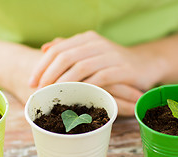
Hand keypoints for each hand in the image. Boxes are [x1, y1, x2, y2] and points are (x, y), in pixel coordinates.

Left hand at [29, 31, 166, 115]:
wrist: (145, 64)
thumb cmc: (112, 62)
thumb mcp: (90, 52)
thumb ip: (69, 48)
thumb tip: (45, 48)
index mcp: (86, 39)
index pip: (57, 49)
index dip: (41, 65)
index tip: (32, 81)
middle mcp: (97, 44)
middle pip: (65, 57)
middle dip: (48, 75)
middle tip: (39, 90)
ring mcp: (111, 55)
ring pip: (81, 67)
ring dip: (64, 82)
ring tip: (53, 95)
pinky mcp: (123, 69)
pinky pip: (100, 78)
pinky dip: (86, 87)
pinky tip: (76, 96)